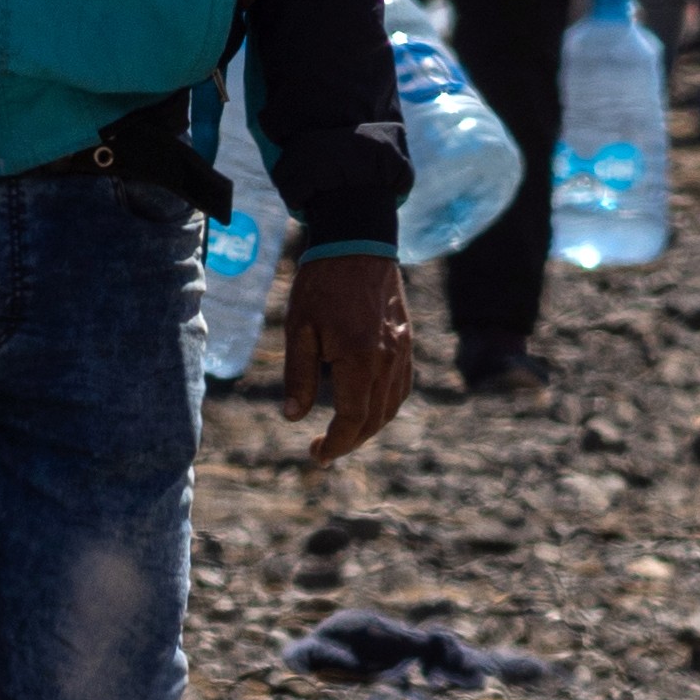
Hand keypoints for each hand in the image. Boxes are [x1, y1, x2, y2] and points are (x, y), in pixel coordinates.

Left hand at [274, 255, 412, 465]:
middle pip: (375, 419)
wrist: (358, 243)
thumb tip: (292, 418)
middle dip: (350, 441)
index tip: (317, 456)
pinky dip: (385, 406)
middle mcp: (388, 359)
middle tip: (322, 450)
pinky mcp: (406, 342)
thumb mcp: (299, 328)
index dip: (335, 444)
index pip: (353, 418)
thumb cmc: (322, 284)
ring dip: (369, 428)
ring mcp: (402, 351)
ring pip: (391, 406)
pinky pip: (401, 387)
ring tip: (342, 434)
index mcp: (360, 358)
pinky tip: (366, 409)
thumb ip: (298, 375)